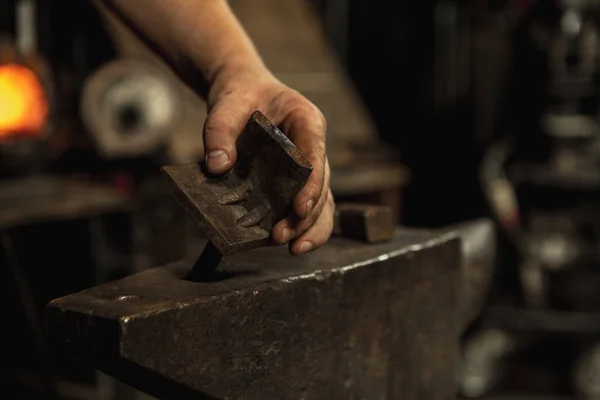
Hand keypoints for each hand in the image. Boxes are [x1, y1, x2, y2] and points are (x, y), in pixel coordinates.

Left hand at [204, 67, 333, 253]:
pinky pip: (309, 207)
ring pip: (323, 201)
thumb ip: (219, 131)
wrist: (244, 93)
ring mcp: (308, 167)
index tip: (299, 208)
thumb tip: (218, 167)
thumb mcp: (226, 103)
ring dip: (310, 227)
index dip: (311, 184)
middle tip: (282, 236)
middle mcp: (314, 146)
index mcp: (306, 121)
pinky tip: (292, 244)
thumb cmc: (241, 95)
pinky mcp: (296, 182)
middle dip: (306, 215)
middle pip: (321, 185)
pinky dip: (303, 227)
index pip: (315, 155)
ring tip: (293, 247)